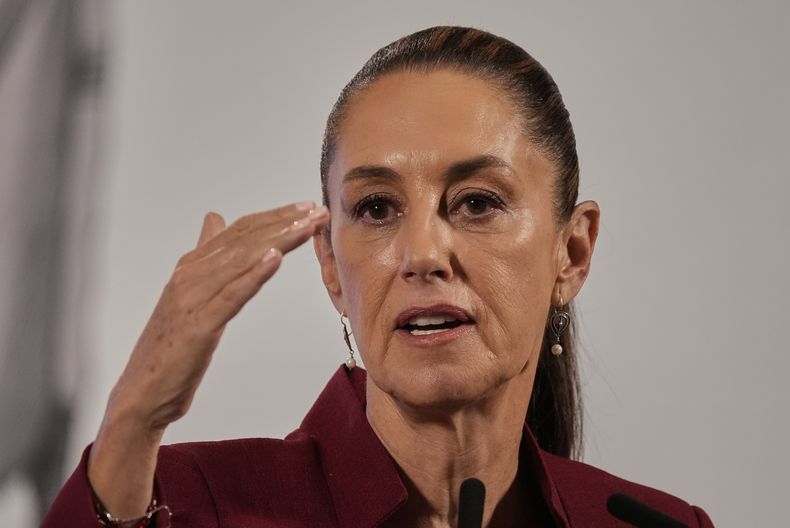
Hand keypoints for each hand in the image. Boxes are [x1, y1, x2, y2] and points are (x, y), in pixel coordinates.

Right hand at [107, 201, 328, 430]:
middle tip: (319, 212)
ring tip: (307, 227)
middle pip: (245, 240)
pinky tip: (275, 259)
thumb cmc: (171, 347)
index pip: (240, 231)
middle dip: (285, 223)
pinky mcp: (198, 326)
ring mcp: (192, 299)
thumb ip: (207, 256)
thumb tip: (214, 219)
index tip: (308, 208)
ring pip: (242, 260)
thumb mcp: (192, 294)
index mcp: (192, 266)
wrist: (143, 394)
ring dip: (279, 240)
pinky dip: (253, 275)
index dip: (275, 216)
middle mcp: (191, 275)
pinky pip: (231, 295)